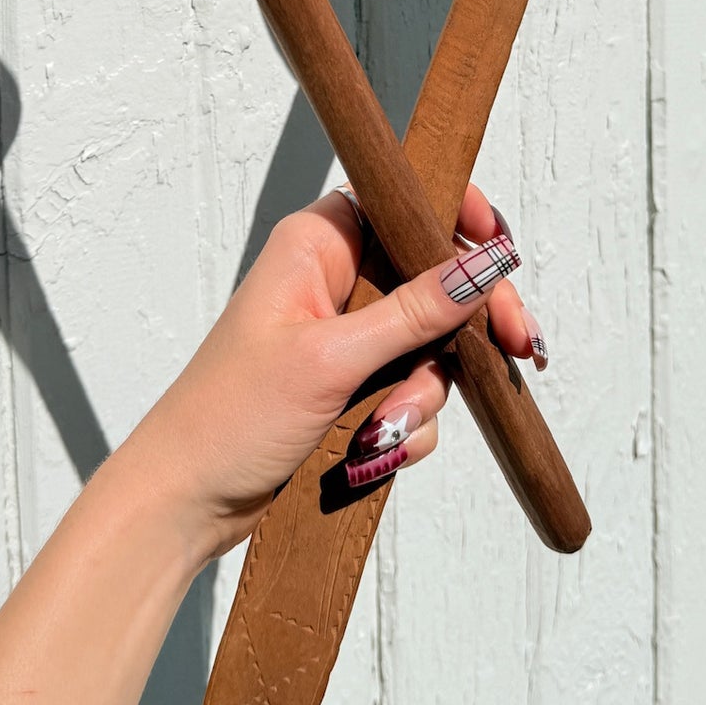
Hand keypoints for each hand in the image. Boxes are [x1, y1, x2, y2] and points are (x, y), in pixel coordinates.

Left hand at [128, 184, 540, 560]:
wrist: (187, 502)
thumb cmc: (230, 416)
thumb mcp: (332, 359)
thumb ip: (415, 312)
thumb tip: (485, 264)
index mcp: (317, 245)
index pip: (404, 202)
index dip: (458, 218)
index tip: (501, 248)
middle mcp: (333, 281)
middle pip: (434, 279)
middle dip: (469, 324)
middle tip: (518, 346)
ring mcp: (345, 338)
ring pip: (429, 347)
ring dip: (423, 393)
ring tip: (384, 429)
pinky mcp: (351, 388)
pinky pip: (412, 394)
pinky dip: (403, 425)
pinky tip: (372, 450)